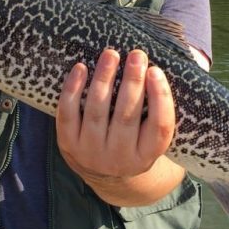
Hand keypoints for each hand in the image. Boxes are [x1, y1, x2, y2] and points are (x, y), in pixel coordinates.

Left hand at [56, 48, 179, 204]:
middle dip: (132, 82)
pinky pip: (68, 114)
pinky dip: (72, 89)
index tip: (156, 70)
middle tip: (137, 55)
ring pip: (97, 112)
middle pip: (127, 117)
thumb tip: (160, 68)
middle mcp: (120, 158)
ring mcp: (91, 152)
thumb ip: (158, 111)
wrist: (104, 173)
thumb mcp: (151, 136)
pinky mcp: (68, 144)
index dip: (160, 98)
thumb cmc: (134, 141)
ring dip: (104, 79)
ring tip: (111, 54)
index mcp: (147, 155)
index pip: (159, 127)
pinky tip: (80, 68)